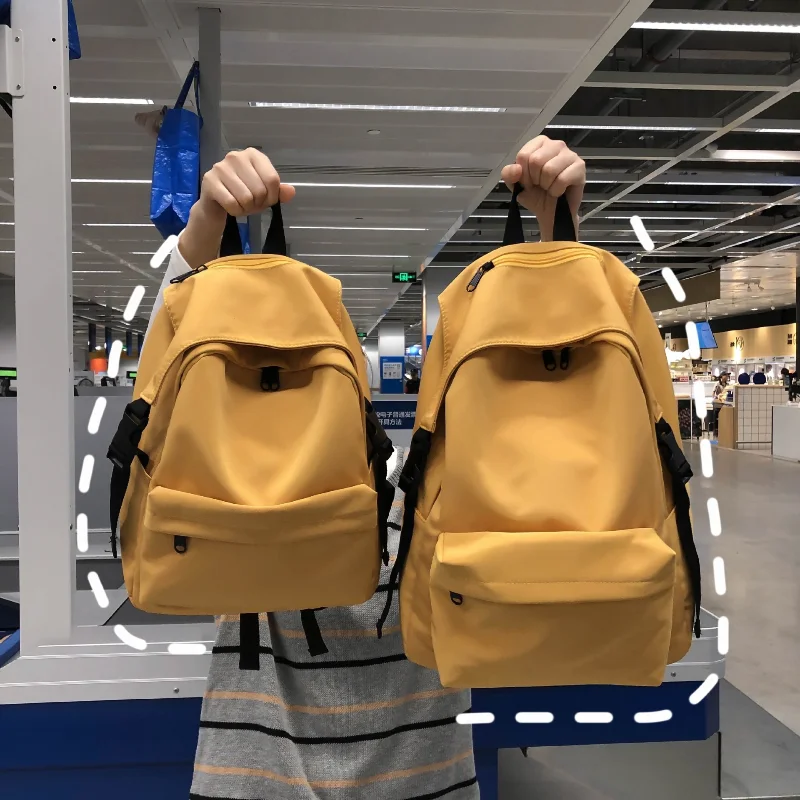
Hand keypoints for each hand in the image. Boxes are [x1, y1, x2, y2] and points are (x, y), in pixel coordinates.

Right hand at [179, 148, 295, 267]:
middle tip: (250, 203)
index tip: (265, 200)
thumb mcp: (264, 194)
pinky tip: (231, 207)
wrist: (216, 203)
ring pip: (246, 198)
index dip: (272, 197)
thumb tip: (291, 192)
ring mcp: (221, 167)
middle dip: (258, 204)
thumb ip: (278, 192)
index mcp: (253, 155)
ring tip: (240, 204)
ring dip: (246, 209)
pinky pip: (232, 204)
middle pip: (260, 190)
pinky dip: (235, 211)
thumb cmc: (243, 195)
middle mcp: (236, 156)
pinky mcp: (209, 180)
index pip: (273, 180)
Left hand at [501, 136, 584, 240]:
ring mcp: (570, 154)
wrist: (550, 213)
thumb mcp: (515, 184)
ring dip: (546, 185)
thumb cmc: (535, 194)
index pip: (524, 155)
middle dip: (535, 180)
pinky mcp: (580, 167)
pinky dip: (556, 190)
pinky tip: (559, 191)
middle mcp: (556, 144)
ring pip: (549, 169)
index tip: (528, 181)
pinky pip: (562, 179)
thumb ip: (509, 174)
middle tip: (540, 185)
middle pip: (536, 160)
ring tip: (549, 187)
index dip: (523, 174)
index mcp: (539, 143)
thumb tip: (517, 169)